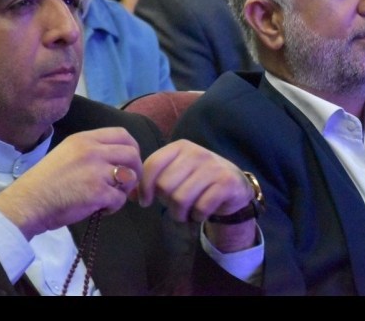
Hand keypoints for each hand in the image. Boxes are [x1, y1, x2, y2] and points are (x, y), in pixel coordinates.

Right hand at [0, 128, 142, 239]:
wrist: (28, 202)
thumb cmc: (45, 182)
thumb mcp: (67, 153)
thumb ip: (90, 152)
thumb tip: (116, 161)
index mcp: (84, 139)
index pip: (122, 134)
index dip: (132, 148)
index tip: (128, 162)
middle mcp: (93, 151)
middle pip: (132, 153)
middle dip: (135, 170)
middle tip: (126, 184)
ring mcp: (96, 171)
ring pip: (130, 176)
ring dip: (125, 189)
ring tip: (110, 197)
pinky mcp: (98, 192)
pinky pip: (120, 199)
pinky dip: (113, 207)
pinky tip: (100, 209)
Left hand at [139, 140, 257, 251]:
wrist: (234, 186)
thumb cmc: (197, 181)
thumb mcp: (175, 173)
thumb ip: (153, 179)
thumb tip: (130, 193)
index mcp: (179, 147)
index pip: (152, 165)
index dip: (144, 187)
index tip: (145, 201)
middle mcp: (196, 153)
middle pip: (165, 185)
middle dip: (166, 203)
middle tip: (175, 206)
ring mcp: (213, 166)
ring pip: (181, 198)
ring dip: (181, 213)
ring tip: (187, 212)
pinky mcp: (226, 182)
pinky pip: (201, 207)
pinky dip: (198, 215)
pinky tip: (201, 212)